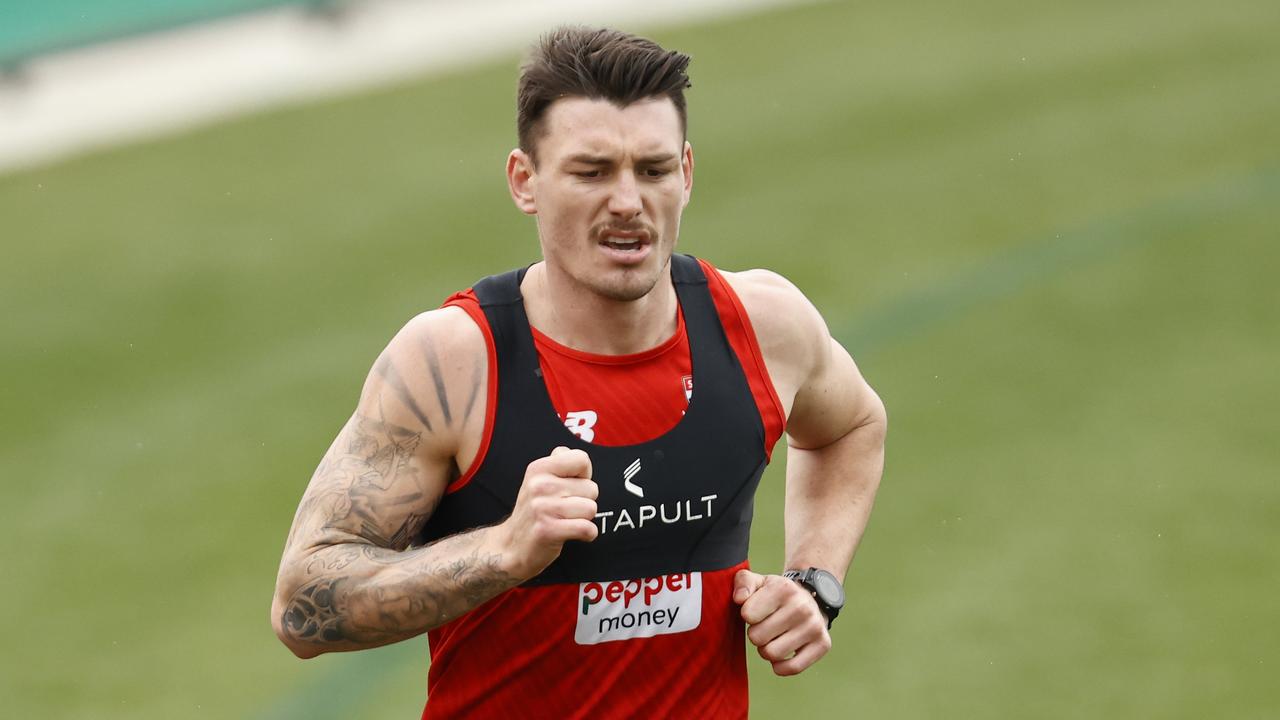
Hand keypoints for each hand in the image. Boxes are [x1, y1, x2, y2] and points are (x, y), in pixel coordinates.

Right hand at [496, 446, 597, 579]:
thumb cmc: (534, 511)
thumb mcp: (539, 479)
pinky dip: (587, 534)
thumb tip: (575, 455)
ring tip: (565, 520)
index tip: (571, 487)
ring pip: (591, 509)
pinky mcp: (548, 530)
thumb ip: (559, 463)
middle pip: (592, 488)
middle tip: (564, 509)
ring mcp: (542, 508)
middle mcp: (539, 485)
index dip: (583, 475)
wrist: (511, 546)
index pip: (582, 459)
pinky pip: (587, 529)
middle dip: (584, 501)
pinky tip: (572, 533)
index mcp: (539, 468)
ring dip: (584, 519)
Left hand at [733, 569, 831, 675]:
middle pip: (757, 637)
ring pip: (772, 654)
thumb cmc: (776, 594)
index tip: (757, 611)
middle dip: (755, 634)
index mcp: (783, 588)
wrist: (811, 598)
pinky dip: (780, 667)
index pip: (747, 615)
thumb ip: (743, 583)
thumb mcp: (759, 581)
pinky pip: (793, 668)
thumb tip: (739, 599)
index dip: (747, 615)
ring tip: (773, 638)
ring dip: (766, 650)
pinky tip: (780, 656)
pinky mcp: (823, 644)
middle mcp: (802, 607)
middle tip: (765, 627)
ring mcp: (814, 626)